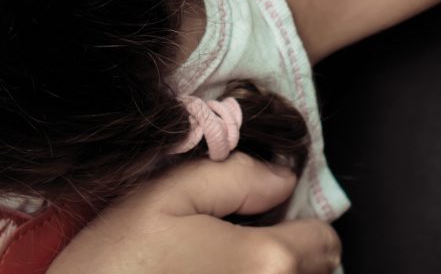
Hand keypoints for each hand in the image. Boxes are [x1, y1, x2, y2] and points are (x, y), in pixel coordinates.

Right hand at [49, 153, 340, 272]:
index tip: (259, 220)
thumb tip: (283, 177)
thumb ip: (234, 176)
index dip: (295, 221)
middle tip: (227, 248)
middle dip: (285, 256)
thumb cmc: (115, 264)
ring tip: (211, 272)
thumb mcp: (165, 195)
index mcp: (267, 261)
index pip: (326, 240)